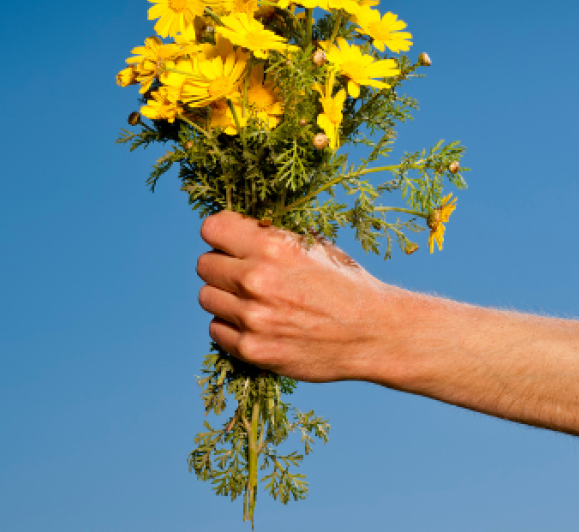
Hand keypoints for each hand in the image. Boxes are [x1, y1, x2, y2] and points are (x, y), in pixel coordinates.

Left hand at [196, 211, 402, 382]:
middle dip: (222, 267)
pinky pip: (216, 330)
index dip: (220, 235)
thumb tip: (235, 230)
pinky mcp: (252, 349)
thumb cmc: (346, 285)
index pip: (211, 228)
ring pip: (207, 297)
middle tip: (244, 276)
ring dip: (224, 298)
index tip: (230, 243)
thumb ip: (271, 238)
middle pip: (204, 265)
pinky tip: (256, 325)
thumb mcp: (314, 246)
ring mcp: (252, 318)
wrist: (374, 333)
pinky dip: (230, 327)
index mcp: (272, 247)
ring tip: (252, 302)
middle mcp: (256, 280)